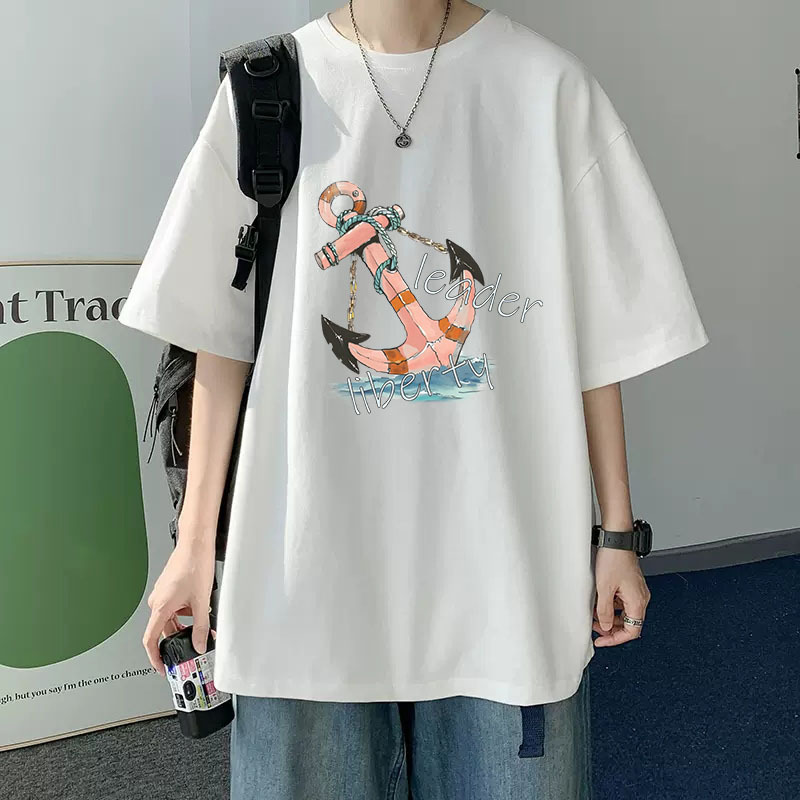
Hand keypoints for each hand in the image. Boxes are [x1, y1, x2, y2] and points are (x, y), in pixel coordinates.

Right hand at [142, 533, 216, 675]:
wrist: (195, 543)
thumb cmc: (194, 564)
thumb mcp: (202, 601)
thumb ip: (201, 626)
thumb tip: (199, 643)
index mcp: (160, 607)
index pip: (151, 640)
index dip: (155, 657)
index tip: (162, 667)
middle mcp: (157, 601)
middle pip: (164, 629)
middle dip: (178, 639)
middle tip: (192, 646)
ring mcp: (162, 594)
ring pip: (171, 618)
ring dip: (185, 623)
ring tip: (202, 622)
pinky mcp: (169, 588)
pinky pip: (174, 607)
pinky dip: (185, 612)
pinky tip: (199, 607)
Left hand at [592, 547, 650, 646]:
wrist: (616, 538)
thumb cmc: (614, 558)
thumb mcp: (604, 588)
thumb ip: (604, 611)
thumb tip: (605, 626)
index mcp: (638, 601)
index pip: (632, 632)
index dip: (615, 639)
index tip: (601, 641)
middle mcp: (640, 597)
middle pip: (629, 624)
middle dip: (611, 628)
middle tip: (596, 629)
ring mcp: (635, 590)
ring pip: (624, 613)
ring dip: (609, 617)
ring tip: (594, 616)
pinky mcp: (629, 584)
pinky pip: (621, 602)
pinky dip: (610, 606)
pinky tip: (598, 603)